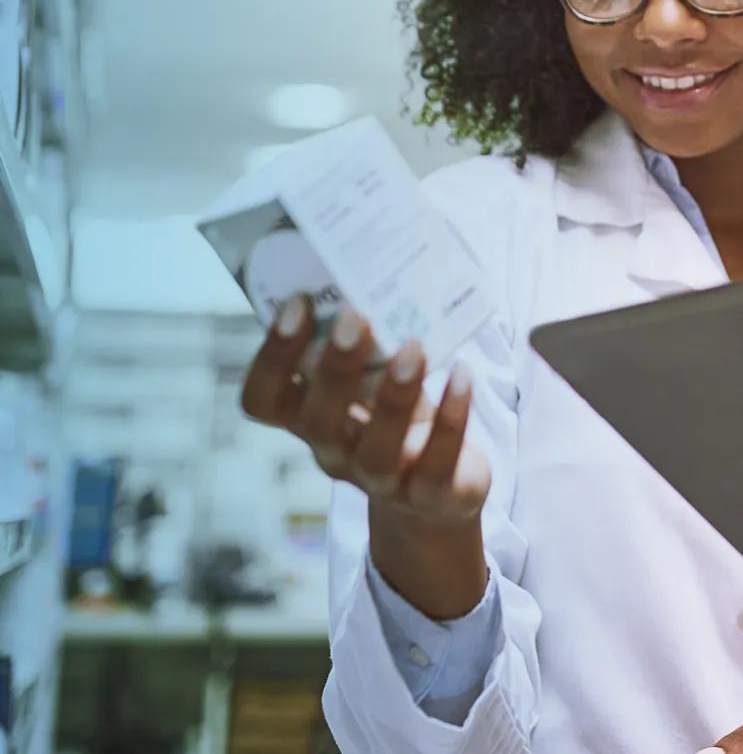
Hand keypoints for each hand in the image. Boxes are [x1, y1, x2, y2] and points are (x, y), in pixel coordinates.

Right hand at [240, 296, 491, 616]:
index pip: (263, 399)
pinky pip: (437, 460)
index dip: (273, 356)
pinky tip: (463, 375)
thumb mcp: (374, 380)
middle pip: (317, 420)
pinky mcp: (431, 492)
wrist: (437, 490)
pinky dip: (451, 416)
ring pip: (376, 449)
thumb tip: (368, 265)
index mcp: (307, 418)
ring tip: (414, 347)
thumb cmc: (396, 415)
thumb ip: (363, 343)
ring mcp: (381, 479)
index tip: (300, 302)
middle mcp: (334, 452)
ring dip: (393, 396)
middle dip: (335, 368)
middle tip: (358, 318)